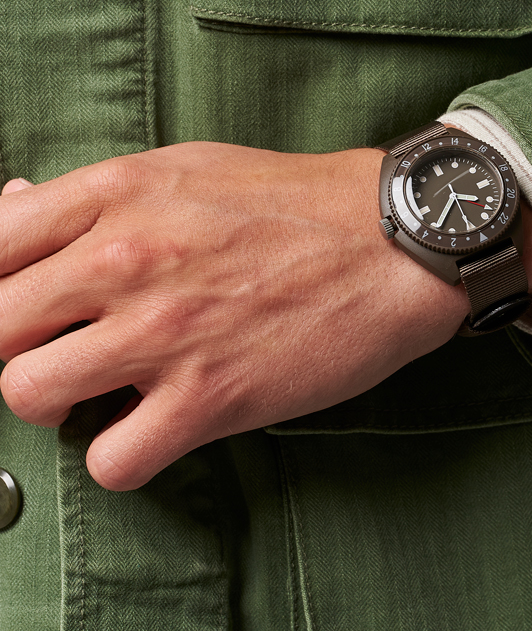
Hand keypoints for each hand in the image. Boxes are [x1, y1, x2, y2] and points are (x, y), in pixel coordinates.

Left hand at [0, 143, 469, 490]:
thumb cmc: (297, 203)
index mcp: (116, 195)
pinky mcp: (209, 398)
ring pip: (26, 395)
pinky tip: (151, 429)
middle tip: (58, 349)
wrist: (395, 243)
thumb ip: (97, 195)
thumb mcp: (188, 168)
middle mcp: (124, 260)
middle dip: (14, 346)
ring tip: (97, 393)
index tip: (19, 306)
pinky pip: (110, 461)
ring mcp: (163, 332)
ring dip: (54, 403)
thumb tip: (13, 208)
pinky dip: (121, 457)